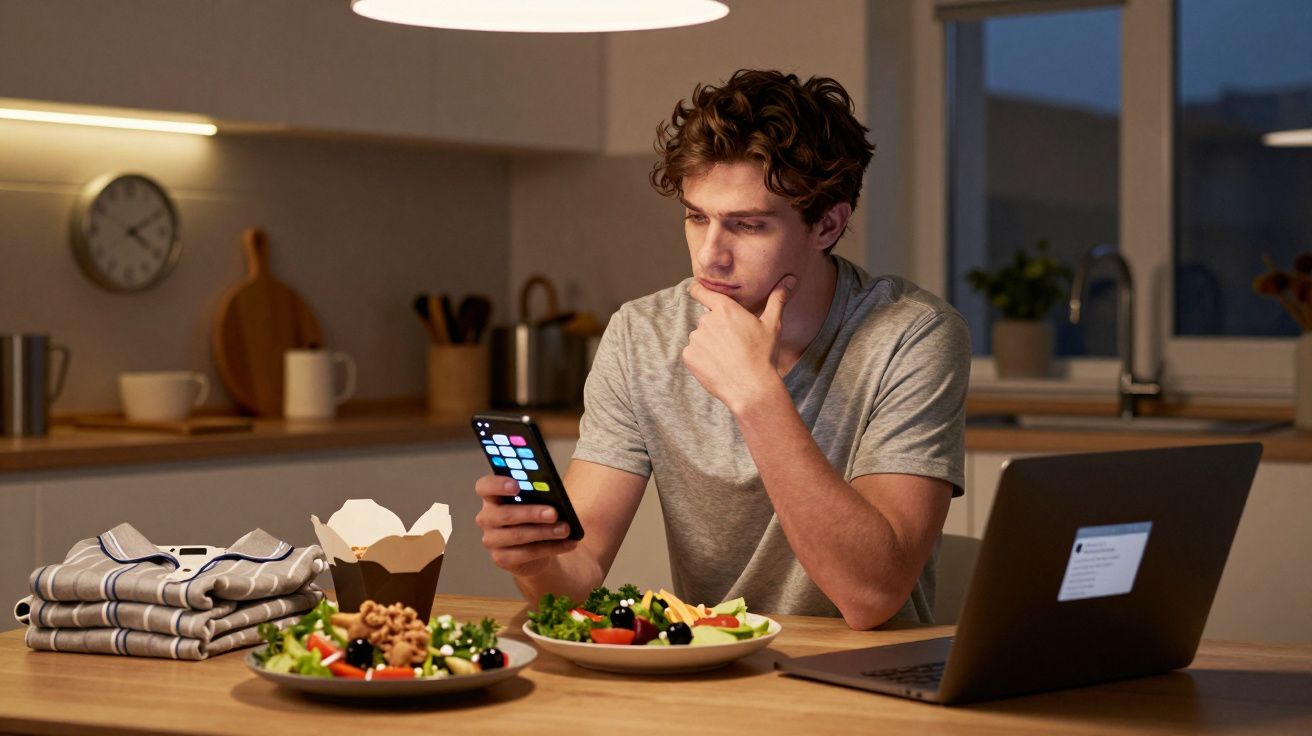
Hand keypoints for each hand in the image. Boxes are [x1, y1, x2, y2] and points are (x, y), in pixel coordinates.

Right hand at [473, 474, 577, 576]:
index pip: (484, 487)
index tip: (516, 485)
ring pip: (517, 535)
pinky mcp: (501, 558)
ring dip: (545, 532)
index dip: (498, 484)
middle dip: (532, 513)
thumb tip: (555, 496)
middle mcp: (487, 518)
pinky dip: (551, 548)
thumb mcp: (538, 502)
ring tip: (565, 529)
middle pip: (504, 514)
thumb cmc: (536, 518)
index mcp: (492, 497)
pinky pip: (527, 553)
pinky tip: (568, 543)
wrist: (536, 549)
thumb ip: (540, 495)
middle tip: (554, 513)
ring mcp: (491, 540)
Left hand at [683, 274, 795, 412]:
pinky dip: (702, 358)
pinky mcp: (689, 356)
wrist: (751, 388)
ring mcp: (695, 339)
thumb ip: (777, 299)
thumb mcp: (772, 325)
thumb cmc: (763, 355)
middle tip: (734, 344)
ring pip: (700, 337)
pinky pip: (693, 353)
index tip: (696, 290)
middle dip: (717, 328)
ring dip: (709, 344)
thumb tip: (790, 279)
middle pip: (707, 319)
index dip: (697, 289)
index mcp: (725, 309)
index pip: (700, 291)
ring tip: (728, 358)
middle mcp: (706, 320)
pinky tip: (718, 366)